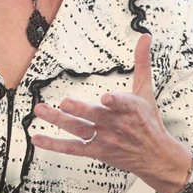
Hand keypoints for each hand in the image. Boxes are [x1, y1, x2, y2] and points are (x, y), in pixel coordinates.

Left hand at [30, 34, 189, 192]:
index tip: (106, 99)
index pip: (124, 104)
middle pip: (97, 117)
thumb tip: (145, 36)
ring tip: (40, 110)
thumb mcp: (146, 92)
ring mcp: (105, 139)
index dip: (115, 101)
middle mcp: (116, 124)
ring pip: (80, 130)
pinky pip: (72, 148)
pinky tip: (37, 138)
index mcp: (130, 109)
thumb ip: (142, 63)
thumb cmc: (149, 121)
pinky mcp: (96, 151)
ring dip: (59, 121)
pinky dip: (54, 144)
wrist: (155, 157)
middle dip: (81, 110)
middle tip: (65, 103)